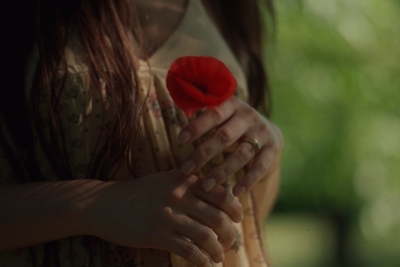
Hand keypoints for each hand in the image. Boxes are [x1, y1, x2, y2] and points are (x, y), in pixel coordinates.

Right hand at [85, 170, 241, 266]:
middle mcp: (179, 195)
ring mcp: (168, 215)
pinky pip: (189, 251)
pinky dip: (202, 260)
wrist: (105, 203)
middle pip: (218, 217)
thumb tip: (219, 198)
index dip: (235, 210)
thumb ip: (190, 185)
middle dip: (230, 233)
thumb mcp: (166, 180)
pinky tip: (204, 264)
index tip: (237, 220)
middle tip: (230, 241)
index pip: (223, 194)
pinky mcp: (157, 235)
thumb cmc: (140, 193)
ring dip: (218, 250)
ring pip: (206, 236)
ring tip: (219, 256)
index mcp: (184, 180)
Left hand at [178, 96, 282, 195]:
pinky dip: (248, 180)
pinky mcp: (273, 148)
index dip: (197, 127)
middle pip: (224, 136)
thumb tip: (180, 128)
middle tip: (186, 169)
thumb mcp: (221, 116)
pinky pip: (260, 166)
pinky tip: (235, 192)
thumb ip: (203, 118)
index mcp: (232, 104)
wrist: (268, 130)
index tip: (180, 140)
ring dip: (222, 171)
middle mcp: (248, 115)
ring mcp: (263, 131)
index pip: (213, 114)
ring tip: (205, 186)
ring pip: (241, 154)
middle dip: (203, 154)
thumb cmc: (231, 124)